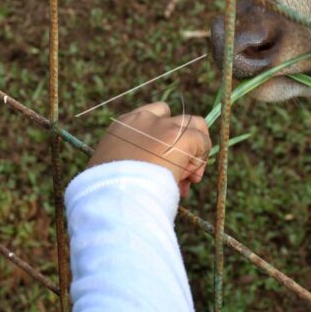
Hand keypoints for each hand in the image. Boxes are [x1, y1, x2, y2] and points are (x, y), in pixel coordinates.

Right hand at [88, 102, 211, 196]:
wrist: (115, 194)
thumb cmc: (107, 188)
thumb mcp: (110, 166)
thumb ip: (129, 160)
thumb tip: (147, 171)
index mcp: (125, 124)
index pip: (153, 117)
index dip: (163, 138)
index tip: (163, 161)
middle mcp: (145, 119)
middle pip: (177, 118)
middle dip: (183, 142)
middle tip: (182, 172)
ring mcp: (165, 127)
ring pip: (195, 124)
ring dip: (196, 148)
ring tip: (190, 177)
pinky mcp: (182, 138)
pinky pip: (203, 142)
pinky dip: (201, 160)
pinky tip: (191, 179)